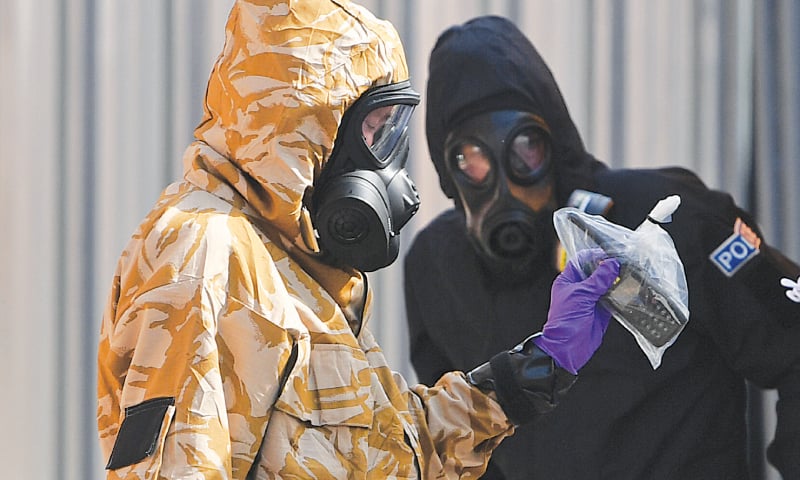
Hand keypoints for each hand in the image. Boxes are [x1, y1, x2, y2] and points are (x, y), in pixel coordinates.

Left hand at [534, 255, 619, 373]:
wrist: (567, 348)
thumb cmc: (564, 321)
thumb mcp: (581, 295)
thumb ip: (598, 279)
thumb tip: (611, 264)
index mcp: (568, 280)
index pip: (582, 260)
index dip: (596, 256)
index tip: (610, 256)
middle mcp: (580, 288)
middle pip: (597, 272)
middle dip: (610, 268)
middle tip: (623, 266)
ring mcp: (591, 300)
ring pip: (607, 285)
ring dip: (617, 282)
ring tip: (628, 277)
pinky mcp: (601, 311)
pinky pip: (613, 300)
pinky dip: (621, 296)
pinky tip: (628, 292)